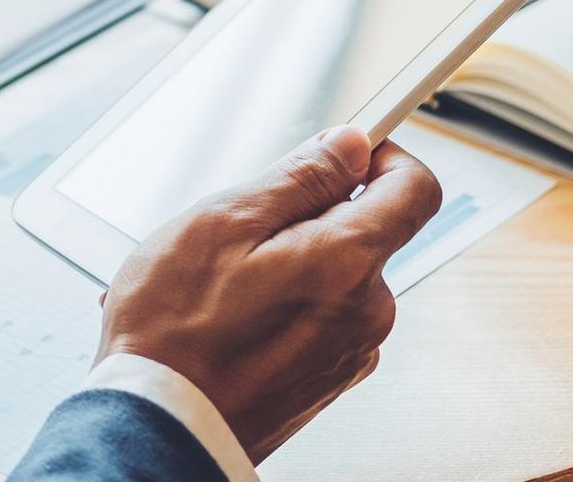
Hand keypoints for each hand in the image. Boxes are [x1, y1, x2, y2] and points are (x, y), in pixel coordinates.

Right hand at [97, 127, 441, 462]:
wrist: (156, 426)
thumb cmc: (173, 332)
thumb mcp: (224, 222)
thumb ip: (299, 178)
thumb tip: (349, 145)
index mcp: (348, 263)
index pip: (415, 189)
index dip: (384, 156)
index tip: (346, 150)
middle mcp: (365, 312)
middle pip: (363, 231)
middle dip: (308, 216)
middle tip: (241, 229)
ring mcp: (348, 352)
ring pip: (333, 274)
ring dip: (285, 264)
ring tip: (216, 285)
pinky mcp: (326, 380)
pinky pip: (317, 318)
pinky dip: (280, 306)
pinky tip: (226, 317)